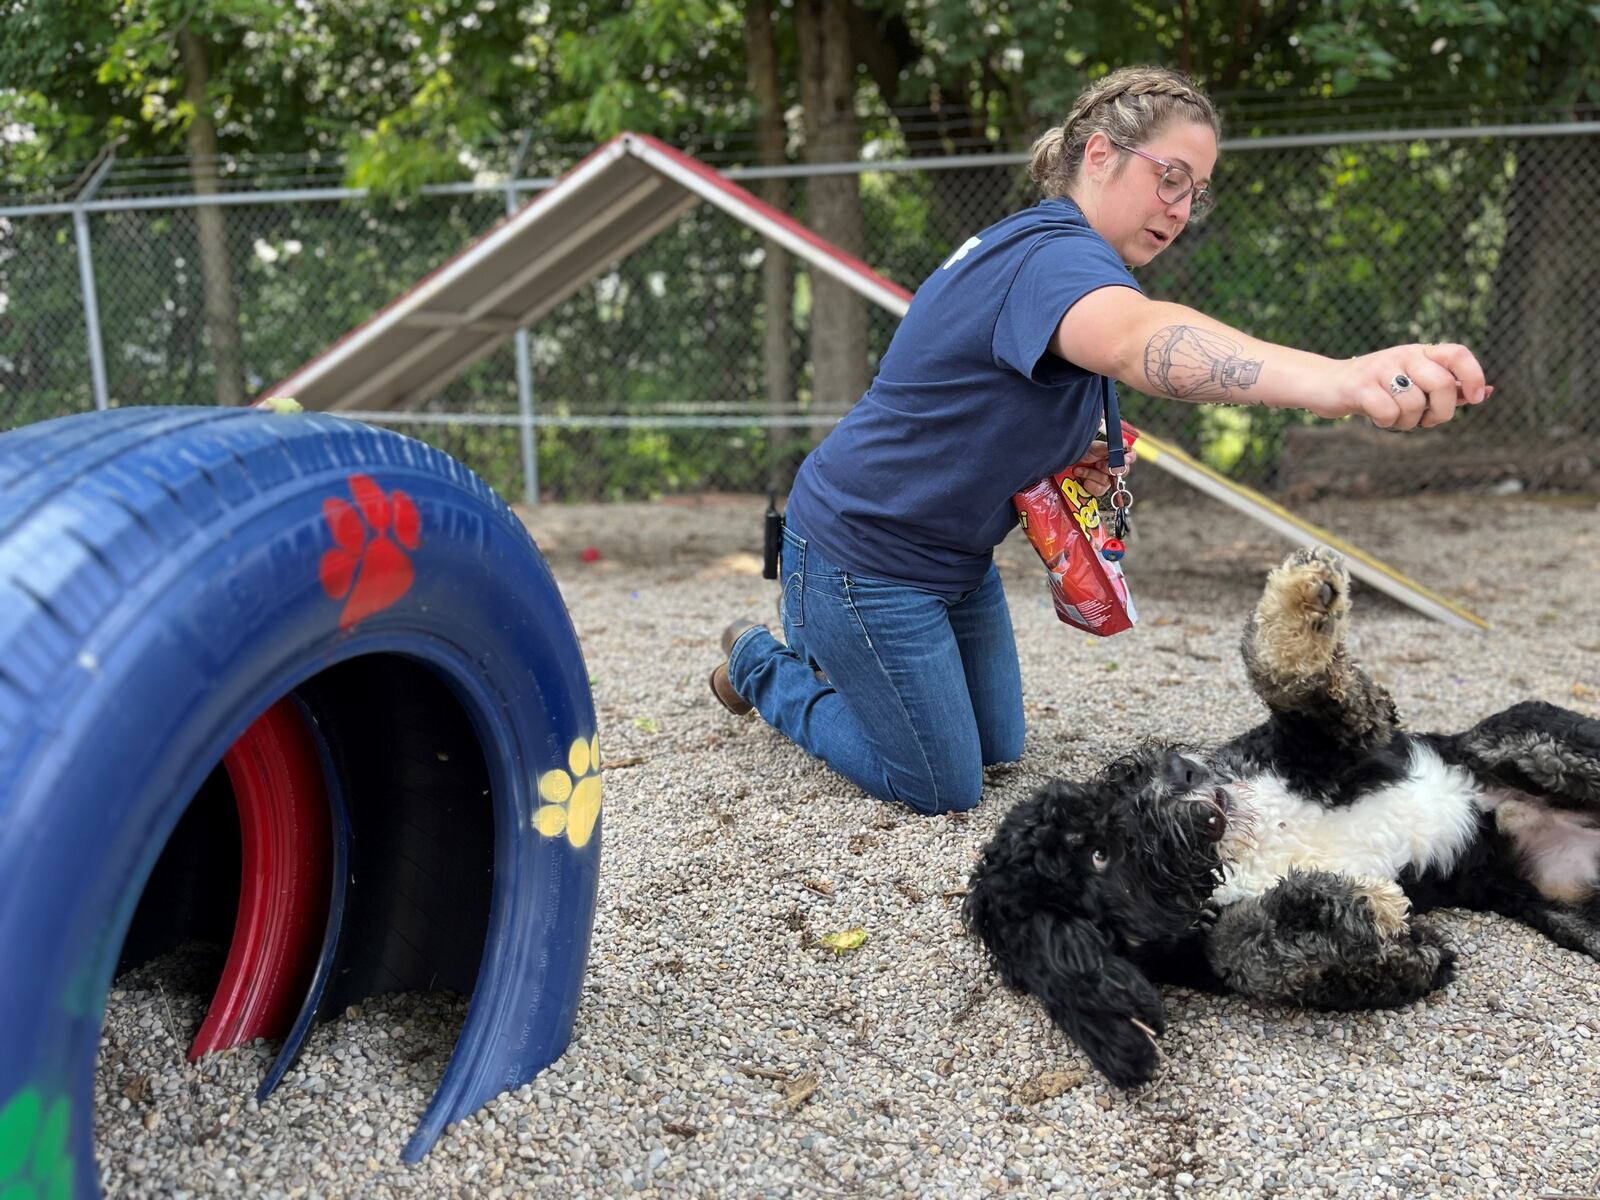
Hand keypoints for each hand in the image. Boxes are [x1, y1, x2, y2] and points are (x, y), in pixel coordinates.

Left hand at [1066, 439, 1138, 495]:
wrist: (1065, 464)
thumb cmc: (1080, 453)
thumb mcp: (1092, 447)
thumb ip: (1108, 447)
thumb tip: (1125, 443)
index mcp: (1114, 455)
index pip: (1130, 455)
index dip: (1130, 457)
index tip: (1124, 458)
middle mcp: (1113, 468)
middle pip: (1123, 471)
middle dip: (1109, 468)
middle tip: (1098, 464)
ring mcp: (1106, 480)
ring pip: (1107, 481)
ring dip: (1092, 474)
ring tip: (1080, 469)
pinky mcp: (1098, 489)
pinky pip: (1100, 490)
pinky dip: (1089, 484)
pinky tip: (1082, 478)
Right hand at [1331, 343, 1490, 430]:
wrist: (1325, 384)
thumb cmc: (1375, 388)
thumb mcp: (1411, 384)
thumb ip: (1445, 388)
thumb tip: (1486, 393)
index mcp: (1420, 352)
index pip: (1458, 353)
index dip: (1474, 375)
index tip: (1476, 399)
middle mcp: (1403, 355)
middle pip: (1442, 384)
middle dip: (1442, 412)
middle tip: (1429, 421)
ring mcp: (1380, 368)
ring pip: (1414, 404)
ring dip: (1408, 423)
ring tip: (1395, 419)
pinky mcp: (1360, 386)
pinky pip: (1388, 412)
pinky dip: (1387, 423)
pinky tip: (1377, 418)